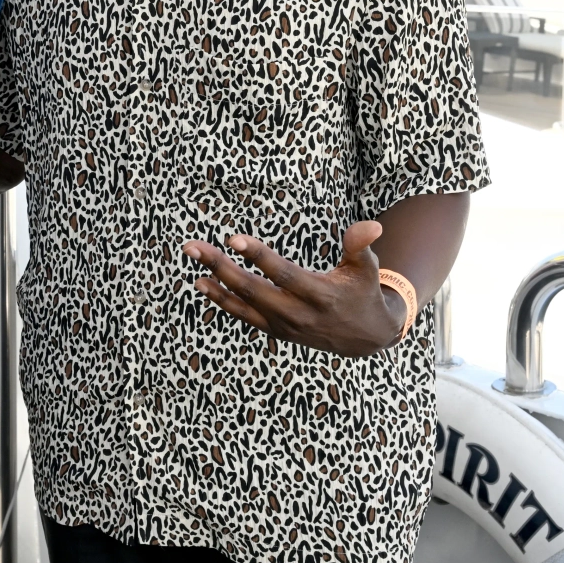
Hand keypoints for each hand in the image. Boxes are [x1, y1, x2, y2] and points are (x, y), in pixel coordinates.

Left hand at [184, 221, 407, 357]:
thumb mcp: (366, 269)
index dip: (258, 256)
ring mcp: (283, 325)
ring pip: (242, 303)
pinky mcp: (275, 330)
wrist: (365, 338)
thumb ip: (360, 246)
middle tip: (193, 246)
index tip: (233, 238)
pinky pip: (243, 315)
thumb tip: (371, 224)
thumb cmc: (363, 292)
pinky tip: (202, 283)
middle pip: (252, 289)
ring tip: (192, 257)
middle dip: (220, 266)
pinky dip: (222, 300)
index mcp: (320, 295)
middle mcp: (298, 313)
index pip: (283, 274)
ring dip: (214, 280)